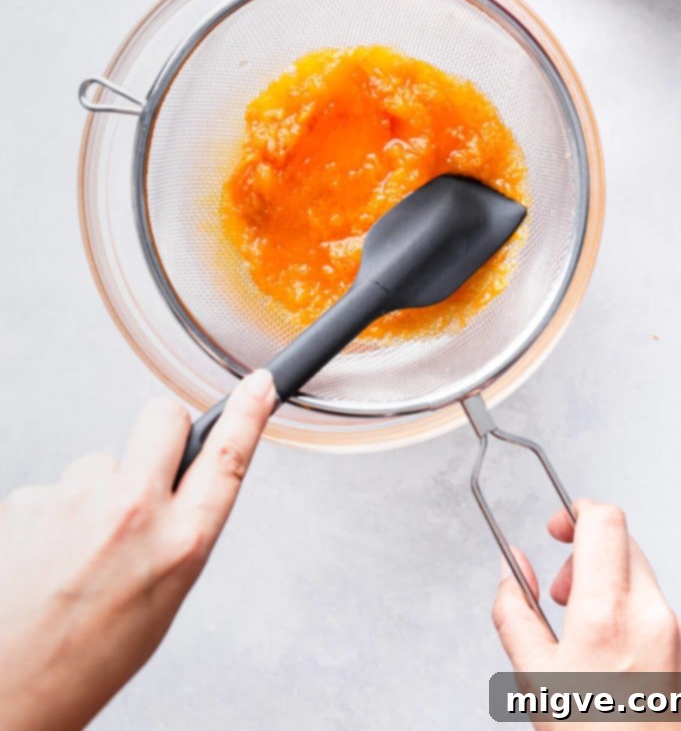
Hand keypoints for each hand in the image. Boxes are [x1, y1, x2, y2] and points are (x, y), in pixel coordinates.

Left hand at [0, 369, 275, 730]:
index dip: (248, 413)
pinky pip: (56, 488)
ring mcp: (76, 499)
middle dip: (163, 431)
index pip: (227, 458)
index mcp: (180, 545)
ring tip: (77, 552)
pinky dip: (54, 515)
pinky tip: (45, 557)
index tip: (258, 385)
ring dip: (96, 492)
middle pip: (164, 418)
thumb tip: (180, 483)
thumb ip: (180, 533)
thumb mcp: (165, 599)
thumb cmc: (88, 659)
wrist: (9, 692)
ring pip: (101, 461)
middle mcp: (132, 513)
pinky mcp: (28, 499)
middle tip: (148, 467)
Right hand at [493, 499, 680, 729]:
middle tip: (563, 596)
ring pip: (643, 581)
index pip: (604, 520)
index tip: (559, 526)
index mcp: (607, 615)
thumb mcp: (534, 680)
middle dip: (587, 556)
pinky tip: (620, 668)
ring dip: (612, 591)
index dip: (576, 510)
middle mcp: (654, 616)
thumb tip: (513, 570)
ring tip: (590, 643)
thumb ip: (514, 610)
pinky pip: (664, 615)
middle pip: (623, 545)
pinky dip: (638, 622)